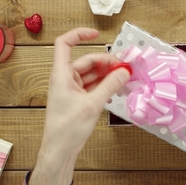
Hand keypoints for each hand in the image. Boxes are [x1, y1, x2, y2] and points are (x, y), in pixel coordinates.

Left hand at [29, 27, 129, 184]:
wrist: (60, 150)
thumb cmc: (68, 128)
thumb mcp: (93, 104)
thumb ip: (110, 85)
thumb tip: (125, 71)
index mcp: (61, 74)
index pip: (64, 44)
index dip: (79, 35)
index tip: (97, 34)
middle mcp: (65, 78)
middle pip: (87, 60)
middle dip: (107, 62)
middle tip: (125, 68)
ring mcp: (72, 89)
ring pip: (92, 74)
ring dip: (108, 74)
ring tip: (126, 78)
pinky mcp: (78, 99)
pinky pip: (93, 86)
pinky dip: (105, 85)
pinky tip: (118, 89)